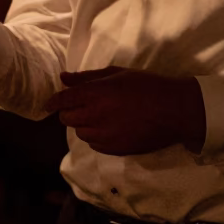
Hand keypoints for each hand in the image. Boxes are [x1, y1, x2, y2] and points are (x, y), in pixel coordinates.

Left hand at [44, 67, 205, 155]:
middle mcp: (95, 116)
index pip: (62, 101)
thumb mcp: (117, 74)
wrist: (175, 111)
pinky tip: (111, 128)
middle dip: (69, 112)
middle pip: (66, 119)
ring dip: (84, 125)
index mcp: (95, 94)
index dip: (52, 102)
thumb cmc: (147, 86)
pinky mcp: (114, 149)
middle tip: (83, 106)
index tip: (48, 105)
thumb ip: (87, 78)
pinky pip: (94, 144)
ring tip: (101, 116)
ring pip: (80, 133)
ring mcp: (104, 135)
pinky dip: (96, 137)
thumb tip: (64, 78)